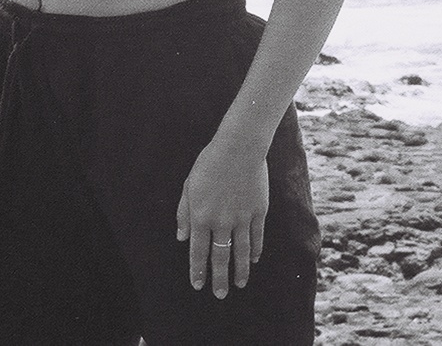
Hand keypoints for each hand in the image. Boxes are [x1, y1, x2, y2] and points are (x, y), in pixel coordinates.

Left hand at [176, 137, 269, 298]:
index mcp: (201, 217)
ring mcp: (242, 218)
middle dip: (219, 278)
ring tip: (239, 284)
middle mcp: (222, 222)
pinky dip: (255, 249)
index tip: (198, 285)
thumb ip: (184, 213)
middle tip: (220, 294)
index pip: (198, 251)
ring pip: (241, 251)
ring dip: (240, 270)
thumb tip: (182, 237)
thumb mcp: (189, 186)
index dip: (197, 270)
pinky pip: (257, 236)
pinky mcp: (259, 211)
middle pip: (220, 256)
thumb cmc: (209, 164)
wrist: (239, 147)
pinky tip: (254, 260)